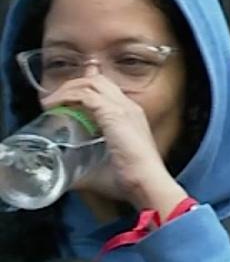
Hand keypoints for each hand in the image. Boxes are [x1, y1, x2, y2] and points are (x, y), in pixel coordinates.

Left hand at [41, 71, 186, 212]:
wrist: (147, 181)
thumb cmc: (132, 180)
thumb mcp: (108, 167)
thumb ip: (88, 167)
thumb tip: (66, 176)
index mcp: (132, 116)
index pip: (108, 90)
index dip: (87, 88)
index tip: (67, 96)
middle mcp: (129, 107)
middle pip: (99, 80)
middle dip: (74, 85)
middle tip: (55, 98)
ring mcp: (122, 108)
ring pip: (91, 83)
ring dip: (67, 89)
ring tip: (50, 102)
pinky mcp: (113, 113)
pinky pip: (85, 95)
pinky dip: (66, 97)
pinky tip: (54, 106)